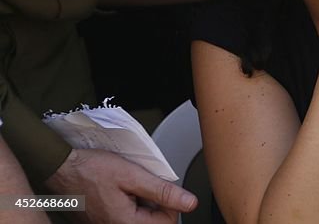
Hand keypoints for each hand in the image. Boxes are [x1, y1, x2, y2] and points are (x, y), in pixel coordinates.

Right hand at [44, 148, 195, 223]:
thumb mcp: (132, 175)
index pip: (167, 223)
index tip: (162, 187)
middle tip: (144, 184)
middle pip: (154, 222)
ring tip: (131, 186)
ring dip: (143, 202)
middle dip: (157, 203)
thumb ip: (163, 191)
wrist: (61, 169)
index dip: (171, 202)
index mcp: (126, 223)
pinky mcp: (102, 221)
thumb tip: (189, 202)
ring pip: (141, 218)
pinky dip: (130, 203)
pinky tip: (121, 191)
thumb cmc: (91, 170)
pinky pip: (126, 216)